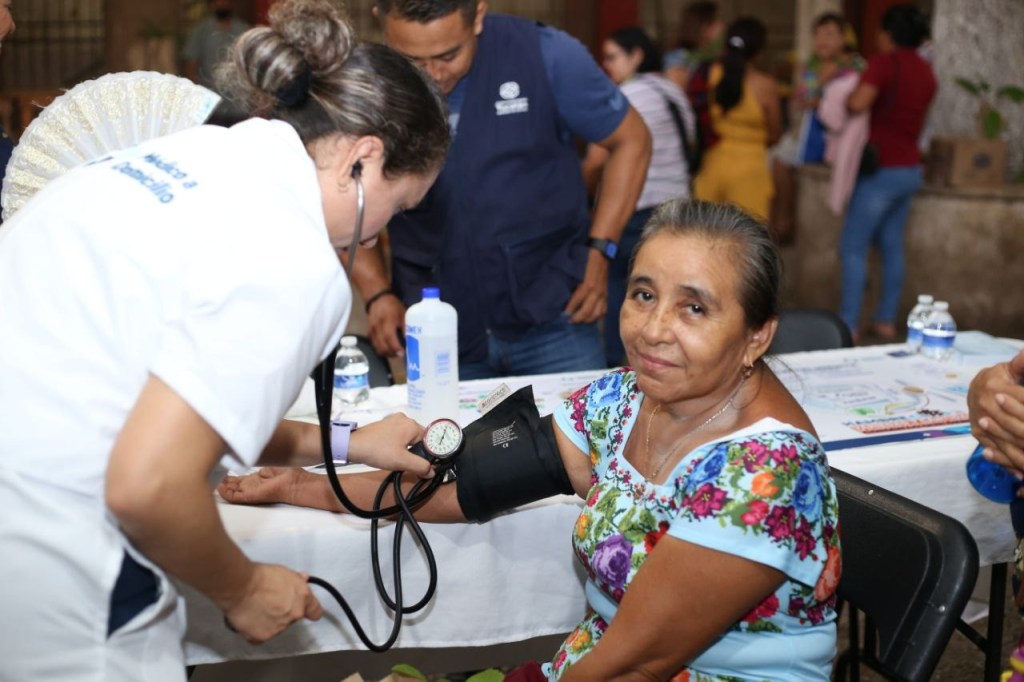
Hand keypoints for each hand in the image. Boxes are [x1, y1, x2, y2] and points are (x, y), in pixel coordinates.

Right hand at [218, 467, 310, 505]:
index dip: (227, 476)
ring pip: (230, 491)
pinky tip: (218, 486)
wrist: (294, 484)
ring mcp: (250, 492)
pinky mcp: (251, 496)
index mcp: (254, 481)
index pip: (236, 480)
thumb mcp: (268, 469)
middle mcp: (250, 487)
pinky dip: (225, 492)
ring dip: (221, 486)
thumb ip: (257, 469)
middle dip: (221, 480)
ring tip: (211, 478)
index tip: (219, 468)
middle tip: (210, 473)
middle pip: (231, 486)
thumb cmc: (285, 476)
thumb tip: (248, 461)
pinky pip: (234, 497)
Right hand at [223, 563, 321, 643]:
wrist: (241, 586)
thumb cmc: (262, 575)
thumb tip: (303, 578)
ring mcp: (279, 629)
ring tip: (255, 608)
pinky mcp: (262, 638)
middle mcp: (294, 615)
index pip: (315, 612)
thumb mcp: (284, 572)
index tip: (303, 608)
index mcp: (303, 598)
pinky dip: (254, 629)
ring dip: (268, 621)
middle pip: (291, 618)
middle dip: (282, 612)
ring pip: (276, 627)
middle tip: (268, 602)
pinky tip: (249, 619)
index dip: (308, 610)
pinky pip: (259, 636)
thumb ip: (296, 579)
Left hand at [349, 413, 431, 476]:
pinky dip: (398, 445)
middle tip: (409, 464)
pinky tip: (392, 454)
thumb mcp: (402, 461)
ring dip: (407, 450)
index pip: (429, 439)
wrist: (352, 446)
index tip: (424, 465)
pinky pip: (398, 436)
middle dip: (416, 452)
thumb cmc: (379, 451)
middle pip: (418, 438)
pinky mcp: (384, 425)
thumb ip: (420, 466)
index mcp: (411, 424)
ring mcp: (393, 421)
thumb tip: (431, 471)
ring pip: (408, 438)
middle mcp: (404, 419)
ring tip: (399, 460)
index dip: (428, 454)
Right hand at [367, 294, 405, 357]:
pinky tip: (388, 349)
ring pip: (377, 347)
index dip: (395, 346)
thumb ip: (406, 327)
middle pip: (382, 345)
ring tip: (395, 353)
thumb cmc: (393, 306)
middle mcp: (377, 326)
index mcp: (387, 320)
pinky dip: (381, 349)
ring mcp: (371, 330)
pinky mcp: (369, 332)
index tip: (402, 353)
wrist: (378, 299)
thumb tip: (411, 341)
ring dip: (386, 353)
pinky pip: (374, 345)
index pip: (389, 336)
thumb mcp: (403, 314)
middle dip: (391, 353)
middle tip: (400, 355)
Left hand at [564, 250, 608, 323]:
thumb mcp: (576, 270)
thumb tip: (564, 296)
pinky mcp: (607, 293)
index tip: (563, 315)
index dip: (569, 310)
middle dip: (577, 318)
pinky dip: (597, 315)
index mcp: (587, 285)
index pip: (576, 302)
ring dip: (588, 319)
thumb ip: (572, 284)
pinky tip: (591, 317)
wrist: (601, 251)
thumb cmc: (585, 258)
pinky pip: (604, 309)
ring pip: (597, 313)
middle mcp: (596, 292)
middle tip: (570, 321)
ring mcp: (603, 293)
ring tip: (580, 321)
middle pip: (587, 312)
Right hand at [968, 350, 1023, 471]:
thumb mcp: (1011, 368)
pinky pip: (995, 451)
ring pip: (1006, 443)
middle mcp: (985, 406)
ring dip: (1020, 457)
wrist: (975, 387)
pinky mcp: (978, 434)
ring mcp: (980, 422)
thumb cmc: (999, 377)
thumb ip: (1021, 363)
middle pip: (1016, 428)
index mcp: (995, 387)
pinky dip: (1009, 463)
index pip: (1021, 401)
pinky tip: (1020, 474)